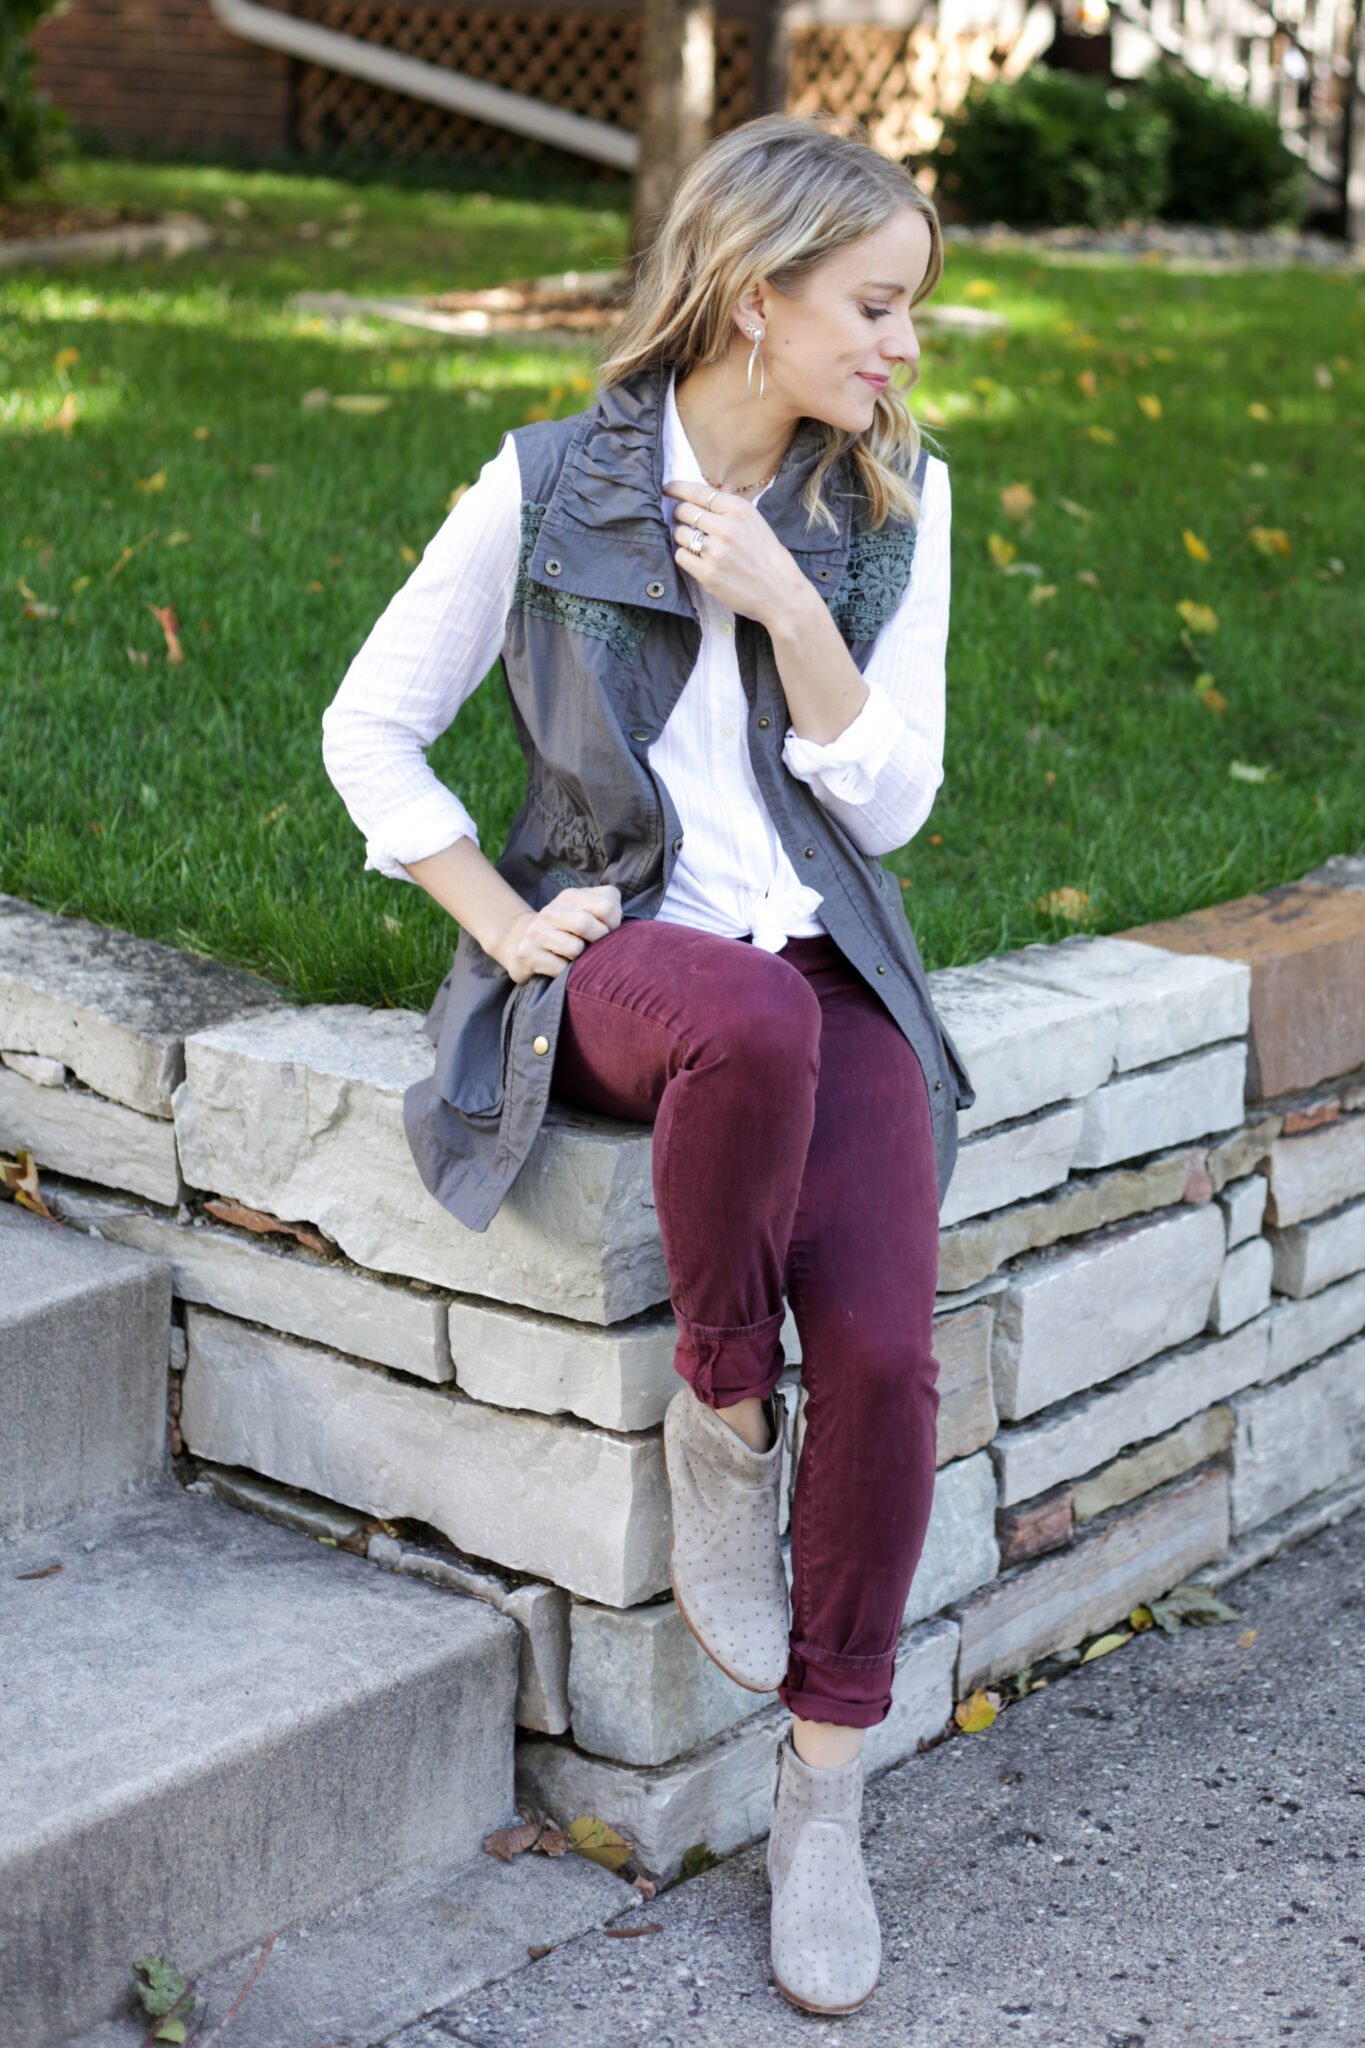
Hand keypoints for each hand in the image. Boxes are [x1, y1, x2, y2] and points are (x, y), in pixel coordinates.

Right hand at [496, 885, 621, 985]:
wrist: (519, 940)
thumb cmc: (567, 928)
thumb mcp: (586, 909)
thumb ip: (609, 907)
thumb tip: (620, 927)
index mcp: (570, 896)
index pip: (606, 906)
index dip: (614, 924)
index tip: (609, 931)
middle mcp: (551, 911)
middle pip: (586, 924)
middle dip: (599, 941)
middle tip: (596, 948)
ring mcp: (537, 932)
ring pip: (575, 949)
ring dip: (582, 959)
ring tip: (576, 957)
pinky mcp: (527, 954)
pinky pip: (561, 969)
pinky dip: (567, 972)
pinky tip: (562, 967)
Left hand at [663, 479, 813, 630]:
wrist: (780, 592)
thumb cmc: (769, 557)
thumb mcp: (757, 523)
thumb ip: (734, 506)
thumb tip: (720, 489)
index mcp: (738, 509)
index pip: (698, 492)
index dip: (677, 489)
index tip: (668, 489)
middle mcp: (725, 527)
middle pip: (684, 511)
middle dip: (680, 514)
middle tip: (683, 521)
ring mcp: (715, 551)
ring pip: (679, 534)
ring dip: (681, 536)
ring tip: (693, 543)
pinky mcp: (707, 573)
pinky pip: (680, 556)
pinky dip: (684, 556)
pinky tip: (695, 559)